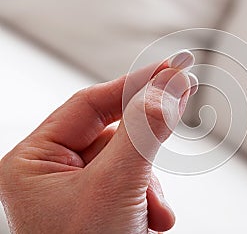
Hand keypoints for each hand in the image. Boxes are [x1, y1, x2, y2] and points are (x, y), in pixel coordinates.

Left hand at [0, 51, 197, 233]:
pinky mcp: (99, 206)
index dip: (134, 84)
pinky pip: (131, 185)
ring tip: (150, 215)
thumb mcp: (115, 188)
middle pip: (111, 134)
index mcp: (33, 162)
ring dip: (148, 186)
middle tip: (166, 145)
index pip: (90, 104)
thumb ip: (144, 132)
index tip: (173, 67)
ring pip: (127, 162)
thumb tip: (172, 85)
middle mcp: (51, 173)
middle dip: (143, 153)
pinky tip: (149, 222)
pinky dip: (148, 201)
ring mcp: (76, 191)